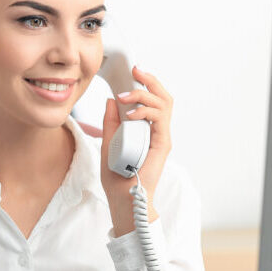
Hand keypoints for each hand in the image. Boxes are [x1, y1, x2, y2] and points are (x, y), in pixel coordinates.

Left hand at [101, 65, 172, 236]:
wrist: (122, 199)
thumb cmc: (117, 177)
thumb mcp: (108, 142)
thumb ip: (111, 122)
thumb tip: (110, 101)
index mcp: (147, 129)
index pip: (153, 100)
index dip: (146, 83)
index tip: (133, 71)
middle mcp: (158, 131)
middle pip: (163, 97)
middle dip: (151, 81)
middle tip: (136, 71)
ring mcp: (161, 137)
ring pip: (164, 104)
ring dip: (145, 94)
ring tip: (125, 96)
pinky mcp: (162, 145)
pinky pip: (159, 120)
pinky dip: (146, 112)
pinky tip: (131, 114)